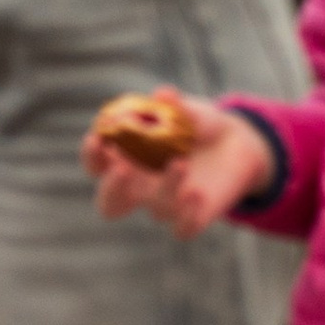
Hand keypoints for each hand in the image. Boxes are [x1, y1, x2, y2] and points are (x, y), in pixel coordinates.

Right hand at [84, 90, 272, 235]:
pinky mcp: (193, 218)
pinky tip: (197, 194)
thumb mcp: (186, 109)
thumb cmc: (195, 123)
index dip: (91, 156)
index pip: (96, 164)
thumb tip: (164, 94)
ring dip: (166, 187)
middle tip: (124, 168)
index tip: (97, 139)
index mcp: (126, 158)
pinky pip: (183, 230)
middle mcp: (140, 188)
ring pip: (156, 210)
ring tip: (181, 163)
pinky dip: (187, 217)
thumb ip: (174, 104)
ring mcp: (165, 205)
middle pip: (110, 204)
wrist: (233, 143)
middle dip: (113, 188)